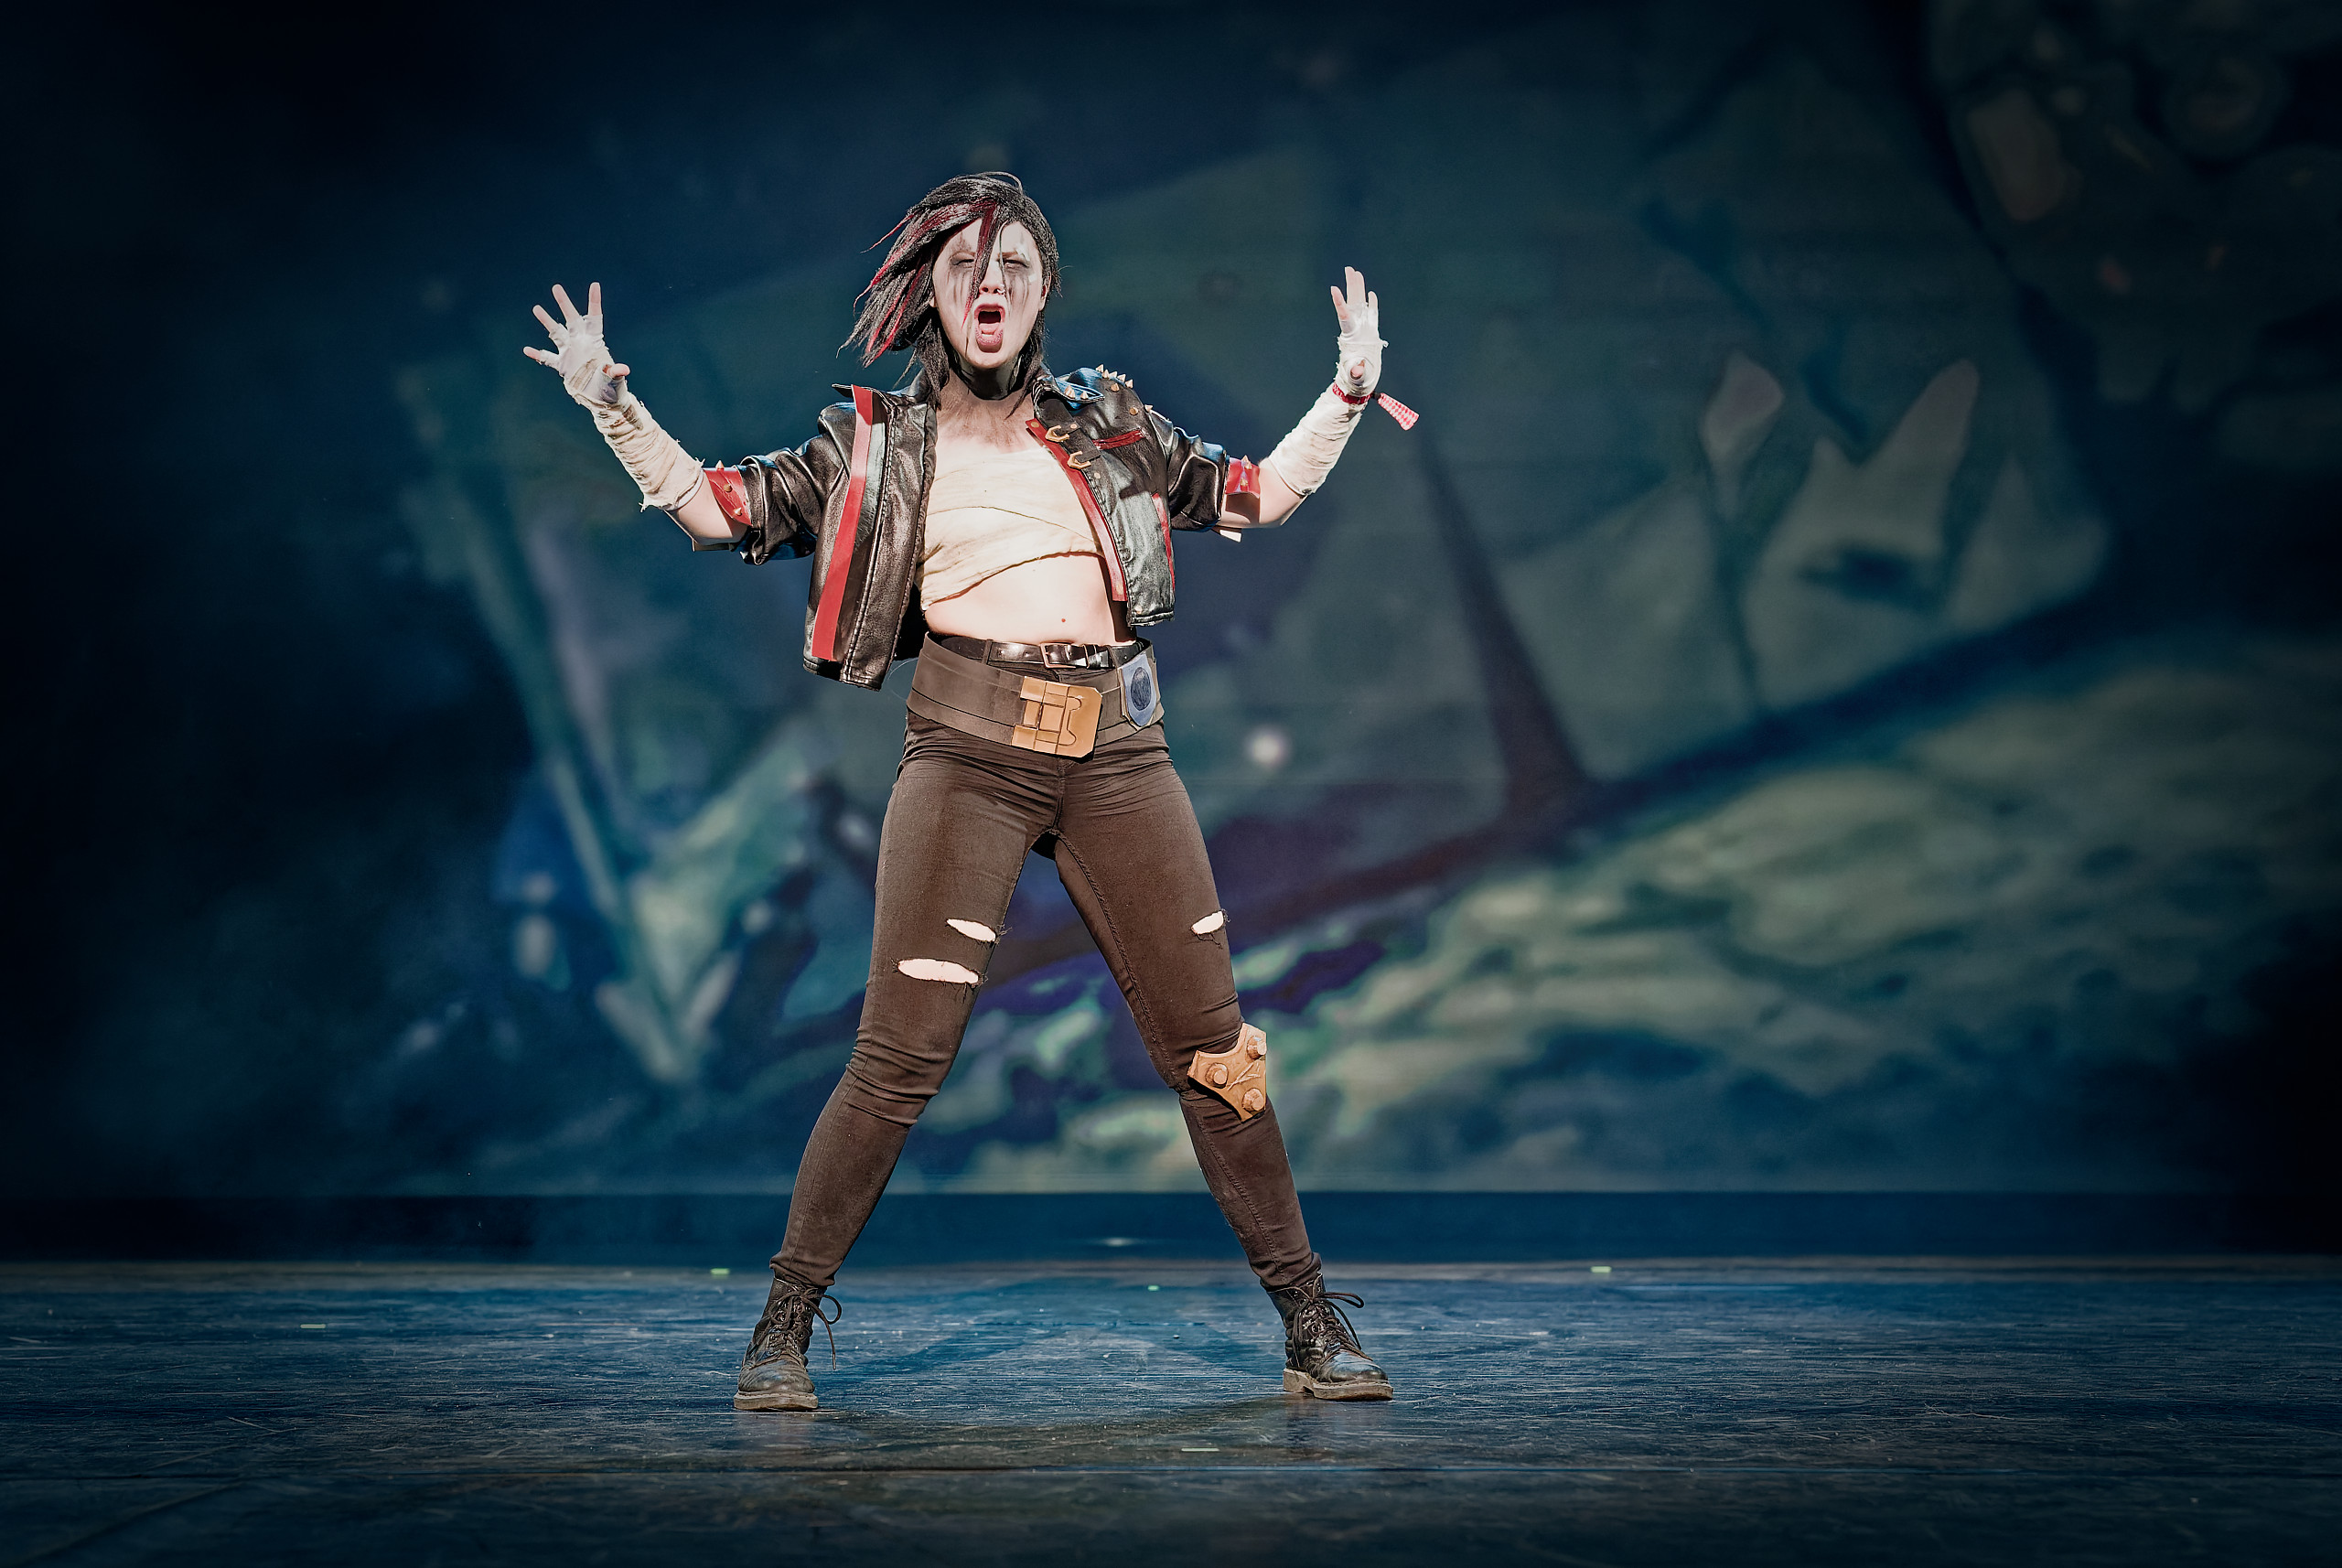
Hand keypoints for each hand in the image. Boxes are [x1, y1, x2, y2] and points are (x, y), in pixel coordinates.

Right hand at [522, 282, 632, 409]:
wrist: (602, 400)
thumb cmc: (612, 387)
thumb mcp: (614, 379)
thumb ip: (615, 372)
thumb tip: (623, 370)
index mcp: (595, 341)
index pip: (594, 318)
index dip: (594, 301)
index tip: (595, 285)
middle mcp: (580, 342)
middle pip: (571, 319)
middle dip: (564, 303)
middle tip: (556, 287)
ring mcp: (570, 352)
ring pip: (555, 332)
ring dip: (547, 321)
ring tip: (536, 308)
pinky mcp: (562, 365)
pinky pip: (547, 358)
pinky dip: (537, 355)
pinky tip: (526, 350)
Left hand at [1329, 266, 1383, 397]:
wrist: (1359, 381)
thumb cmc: (1356, 379)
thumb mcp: (1356, 376)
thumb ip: (1356, 371)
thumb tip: (1356, 369)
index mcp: (1350, 335)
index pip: (1344, 315)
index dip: (1339, 302)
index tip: (1333, 288)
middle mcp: (1356, 328)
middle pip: (1352, 302)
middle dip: (1351, 285)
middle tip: (1348, 268)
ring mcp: (1363, 328)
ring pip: (1361, 304)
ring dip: (1360, 289)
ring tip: (1357, 273)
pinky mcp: (1371, 332)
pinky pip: (1372, 314)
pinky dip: (1372, 304)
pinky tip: (1371, 294)